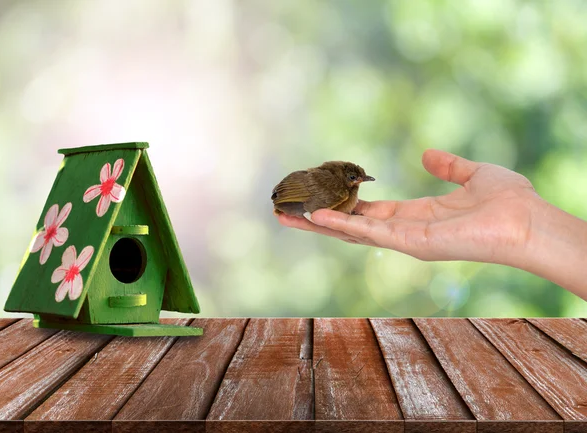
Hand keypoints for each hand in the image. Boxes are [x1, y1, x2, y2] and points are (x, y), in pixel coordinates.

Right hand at [277, 149, 541, 265]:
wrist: (529, 220)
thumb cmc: (508, 201)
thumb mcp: (472, 174)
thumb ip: (448, 166)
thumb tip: (427, 154)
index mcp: (417, 216)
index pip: (368, 212)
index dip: (342, 205)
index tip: (316, 198)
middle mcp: (405, 231)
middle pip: (351, 225)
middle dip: (317, 219)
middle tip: (284, 211)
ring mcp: (406, 240)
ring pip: (352, 232)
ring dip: (319, 225)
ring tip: (286, 216)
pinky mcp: (412, 243)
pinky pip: (370, 233)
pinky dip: (342, 226)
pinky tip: (317, 217)